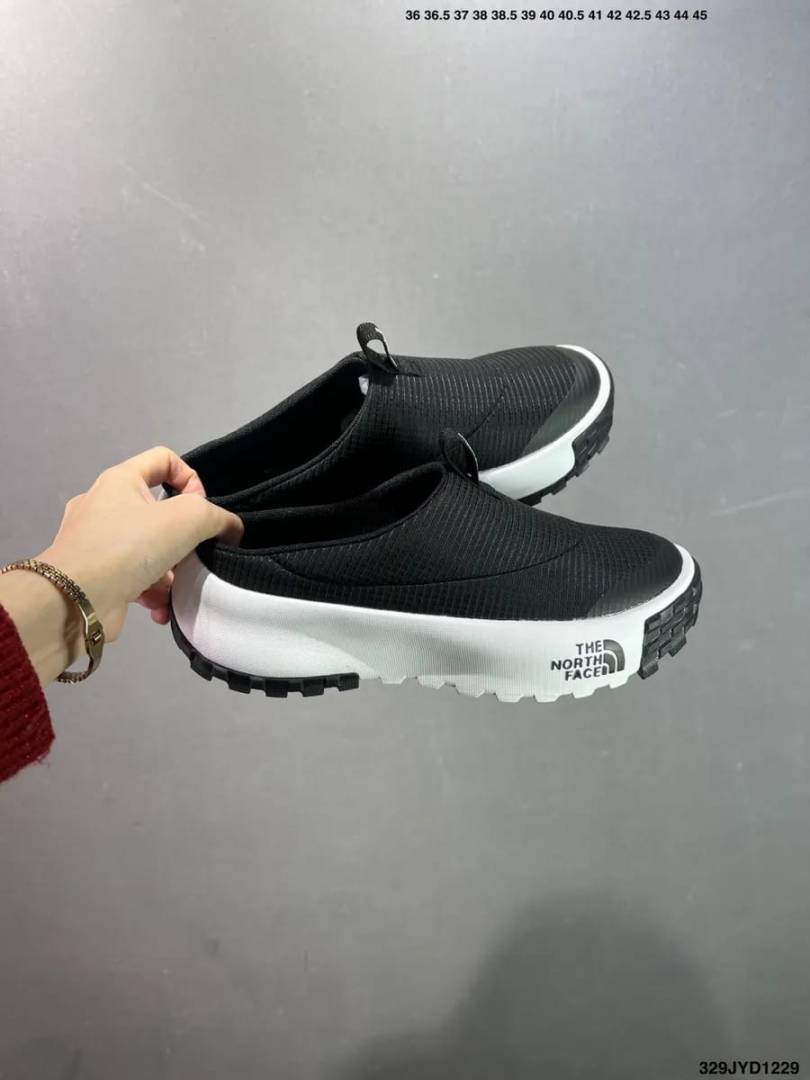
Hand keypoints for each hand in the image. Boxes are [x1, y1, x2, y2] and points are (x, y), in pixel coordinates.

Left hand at [40, 446, 242, 640]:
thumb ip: (217, 518)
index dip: (191, 478)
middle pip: (159, 512)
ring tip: (178, 588)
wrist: (74, 600)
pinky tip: (162, 609)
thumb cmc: (129, 546)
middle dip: (184, 537)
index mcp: (120, 481)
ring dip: (171, 571)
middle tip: (194, 553)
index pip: (164, 459)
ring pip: (149, 550)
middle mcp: (104, 506)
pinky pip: (134, 578)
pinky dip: (153, 593)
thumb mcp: (188, 518)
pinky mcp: (96, 576)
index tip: (200, 509)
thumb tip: (230, 530)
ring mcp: (96, 543)